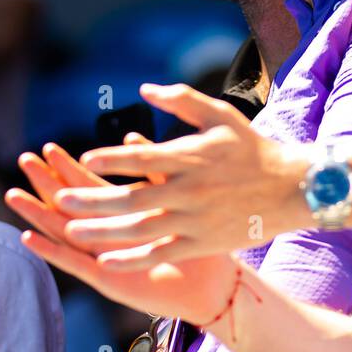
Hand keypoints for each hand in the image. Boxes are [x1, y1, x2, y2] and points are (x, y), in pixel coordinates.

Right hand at [4, 141, 239, 323]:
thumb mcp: (174, 199)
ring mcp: (104, 257)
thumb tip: (132, 135)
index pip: (89, 185)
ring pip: (63, 231)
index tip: (48, 147)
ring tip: (13, 194)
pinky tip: (28, 236)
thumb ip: (154, 169)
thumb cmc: (199, 243)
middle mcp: (108, 234)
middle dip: (46, 182)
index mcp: (124, 214)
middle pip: (69, 204)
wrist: (213, 285)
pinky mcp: (107, 279)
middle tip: (24, 160)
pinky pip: (74, 264)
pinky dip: (51, 251)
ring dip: (38, 213)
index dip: (68, 166)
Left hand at [50, 83, 309, 270]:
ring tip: (72, 233)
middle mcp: (189, 190)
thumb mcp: (220, 115)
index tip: (84, 159)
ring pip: (141, 230)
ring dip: (104, 233)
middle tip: (60, 201)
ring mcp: (194, 220)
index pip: (145, 159)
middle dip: (93, 202)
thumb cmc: (252, 148)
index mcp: (191, 157)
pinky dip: (133, 259)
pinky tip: (106, 261)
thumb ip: (181, 100)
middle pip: (132, 199)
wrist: (291, 189)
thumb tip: (144, 89)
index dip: (113, 160)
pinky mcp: (201, 243)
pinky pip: (161, 254)